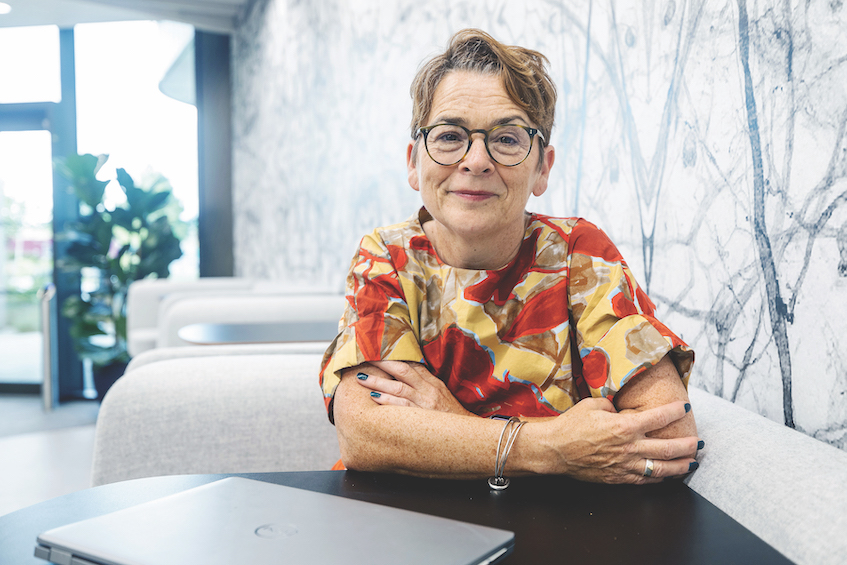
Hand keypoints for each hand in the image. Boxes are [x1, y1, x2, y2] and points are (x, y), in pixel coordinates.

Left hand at [353, 360, 472, 416]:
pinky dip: (386, 400)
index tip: (378, 352)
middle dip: (382, 364)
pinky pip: (401, 406)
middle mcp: (428, 390)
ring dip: (378, 382)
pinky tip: (373, 397)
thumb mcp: (440, 394)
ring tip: (362, 377)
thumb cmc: (450, 416)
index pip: (411, 364)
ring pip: (397, 387)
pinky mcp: (421, 417)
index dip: (394, 357)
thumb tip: (407, 373)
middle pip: (402, 371)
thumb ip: (425, 383)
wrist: (467, 435)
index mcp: (433, 382)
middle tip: (365, 359)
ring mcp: (424, 403)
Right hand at [527, 398, 700, 483]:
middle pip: (668, 448)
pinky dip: (659, 478)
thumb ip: (613, 405)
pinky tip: (667, 476)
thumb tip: (621, 407)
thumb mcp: (593, 404)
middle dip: (688, 445)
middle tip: (699, 442)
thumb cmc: (571, 425)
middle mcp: (629, 447)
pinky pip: (645, 480)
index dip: (675, 411)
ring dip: (680, 466)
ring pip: (661, 469)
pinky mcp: (618, 478)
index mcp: (625, 426)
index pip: (659, 417)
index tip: (684, 407)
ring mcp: (625, 465)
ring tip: (692, 464)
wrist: (555, 450)